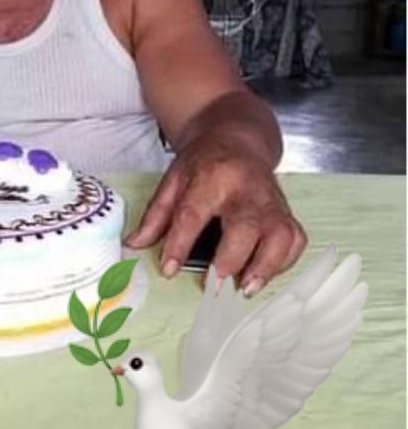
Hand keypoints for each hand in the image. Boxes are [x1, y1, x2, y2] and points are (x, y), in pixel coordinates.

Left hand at [124, 136, 306, 295]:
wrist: (238, 139)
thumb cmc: (205, 163)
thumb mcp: (173, 179)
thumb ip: (156, 215)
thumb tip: (134, 244)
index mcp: (212, 177)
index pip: (194, 212)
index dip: (180, 243)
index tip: (169, 269)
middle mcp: (246, 189)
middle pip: (245, 226)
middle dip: (231, 260)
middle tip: (213, 287)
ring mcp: (271, 202)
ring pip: (279, 235)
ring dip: (265, 267)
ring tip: (244, 289)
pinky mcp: (286, 212)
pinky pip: (294, 240)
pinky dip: (284, 262)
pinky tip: (263, 274)